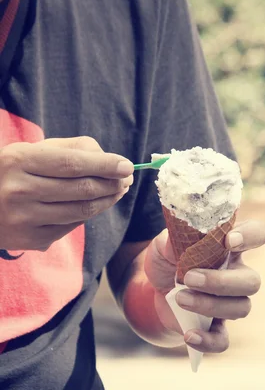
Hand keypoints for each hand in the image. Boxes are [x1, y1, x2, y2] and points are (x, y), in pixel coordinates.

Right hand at [0, 136, 133, 250]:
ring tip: (117, 190)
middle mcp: (19, 191)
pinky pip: (70, 226)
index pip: (72, 163)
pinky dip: (87, 215)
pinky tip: (94, 204)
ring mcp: (24, 219)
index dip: (104, 164)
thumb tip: (110, 160)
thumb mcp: (32, 151)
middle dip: (112, 184)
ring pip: (81, 211)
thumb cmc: (13, 172)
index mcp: (18, 161)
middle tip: (126, 179)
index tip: (126, 165)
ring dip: (107, 201)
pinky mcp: (30, 240)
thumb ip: (70, 149)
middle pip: (81, 189)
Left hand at [145, 220, 264, 353]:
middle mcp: (236, 274)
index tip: (229, 241)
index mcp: (229, 248)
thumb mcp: (164, 245)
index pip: (257, 234)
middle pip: (252, 281)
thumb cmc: (167, 260)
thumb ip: (172, 240)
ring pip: (240, 308)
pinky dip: (208, 340)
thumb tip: (180, 236)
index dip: (251, 236)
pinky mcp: (215, 327)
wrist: (154, 290)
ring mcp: (228, 302)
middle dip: (221, 282)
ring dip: (209, 305)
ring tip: (180, 298)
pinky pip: (223, 340)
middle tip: (189, 278)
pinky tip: (189, 335)